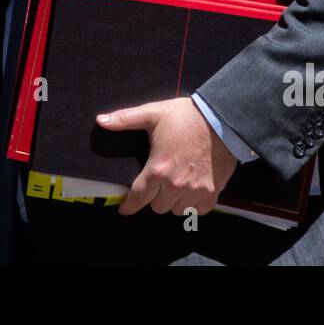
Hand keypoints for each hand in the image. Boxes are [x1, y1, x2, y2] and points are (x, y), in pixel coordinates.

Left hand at [96, 97, 238, 216]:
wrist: (222, 120)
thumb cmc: (187, 116)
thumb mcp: (154, 113)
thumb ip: (126, 119)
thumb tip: (101, 121)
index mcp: (158, 169)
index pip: (138, 197)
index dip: (129, 206)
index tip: (124, 209)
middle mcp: (175, 185)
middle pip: (157, 207)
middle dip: (154, 197)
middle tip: (158, 182)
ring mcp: (195, 191)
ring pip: (176, 211)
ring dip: (173, 202)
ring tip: (174, 186)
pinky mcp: (212, 193)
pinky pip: (198, 211)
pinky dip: (193, 205)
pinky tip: (191, 191)